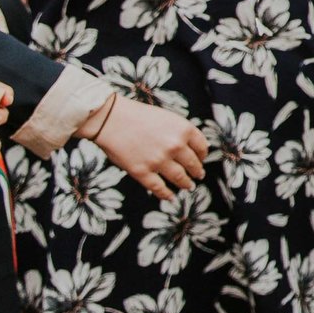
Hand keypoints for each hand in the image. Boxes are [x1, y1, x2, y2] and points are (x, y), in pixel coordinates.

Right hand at [89, 96, 206, 198]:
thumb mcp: (167, 117)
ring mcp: (159, 160)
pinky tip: (170, 197)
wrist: (111, 119)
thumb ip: (181, 131)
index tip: (201, 159)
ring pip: (179, 177)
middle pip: (193, 164)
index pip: (201, 147)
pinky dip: (166, 194)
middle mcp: (175, 146)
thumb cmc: (138, 115)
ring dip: (186, 184)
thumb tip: (192, 146)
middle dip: (197, 171)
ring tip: (189, 186)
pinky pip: (159, 188)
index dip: (202, 155)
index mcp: (184, 129)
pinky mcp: (142, 172)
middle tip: (198, 175)